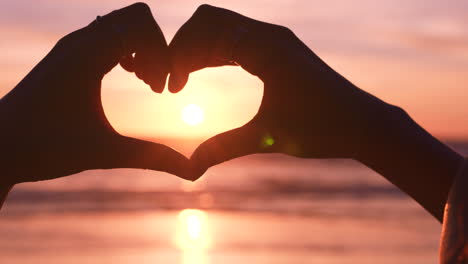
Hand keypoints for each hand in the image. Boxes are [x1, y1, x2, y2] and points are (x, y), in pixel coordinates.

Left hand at [0, 3, 190, 186]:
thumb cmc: (44, 148)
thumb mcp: (105, 153)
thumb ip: (153, 157)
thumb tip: (194, 172)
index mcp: (87, 55)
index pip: (142, 26)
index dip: (163, 55)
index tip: (161, 92)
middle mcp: (80, 41)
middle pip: (137, 16)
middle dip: (157, 47)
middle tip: (155, 85)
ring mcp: (73, 45)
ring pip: (123, 23)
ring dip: (143, 47)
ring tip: (145, 81)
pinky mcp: (71, 54)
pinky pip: (109, 33)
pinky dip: (128, 48)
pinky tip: (129, 76)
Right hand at [169, 5, 393, 176]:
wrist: (363, 124)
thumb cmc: (321, 128)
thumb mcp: (268, 137)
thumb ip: (225, 147)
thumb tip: (191, 166)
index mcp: (266, 47)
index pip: (207, 30)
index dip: (180, 55)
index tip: (171, 88)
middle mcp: (270, 35)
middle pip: (210, 21)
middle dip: (184, 46)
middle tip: (171, 81)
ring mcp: (276, 41)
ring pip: (223, 29)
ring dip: (198, 49)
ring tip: (181, 80)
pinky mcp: (279, 52)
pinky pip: (237, 42)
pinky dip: (215, 53)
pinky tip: (203, 73)